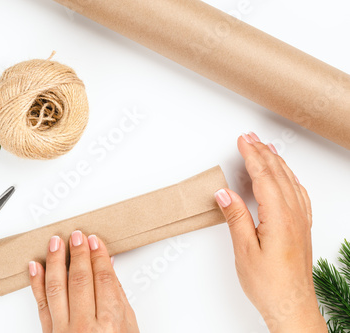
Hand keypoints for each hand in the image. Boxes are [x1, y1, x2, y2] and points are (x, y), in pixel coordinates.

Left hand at [29, 231, 139, 332]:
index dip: (99, 257)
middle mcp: (85, 327)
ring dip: (56, 262)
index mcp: (110, 325)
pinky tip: (36, 267)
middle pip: (81, 280)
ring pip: (57, 288)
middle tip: (76, 235)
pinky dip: (36, 283)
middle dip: (78, 254)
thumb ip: (117, 298)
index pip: (103, 280)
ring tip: (55, 243)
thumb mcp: (129, 330)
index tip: (95, 242)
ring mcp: (63, 331)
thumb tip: (108, 269)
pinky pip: (41, 305)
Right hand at [214, 132, 326, 332]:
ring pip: (290, 182)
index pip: (264, 177)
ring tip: (266, 148)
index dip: (252, 156)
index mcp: (279, 218)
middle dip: (263, 153)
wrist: (292, 305)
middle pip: (278, 175)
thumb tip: (225, 192)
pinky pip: (298, 194)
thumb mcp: (244, 250)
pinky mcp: (302, 228)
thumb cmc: (269, 283)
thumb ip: (235, 217)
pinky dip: (290, 178)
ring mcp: (300, 221)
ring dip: (277, 162)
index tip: (243, 141)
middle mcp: (294, 215)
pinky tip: (286, 177)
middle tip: (250, 138)